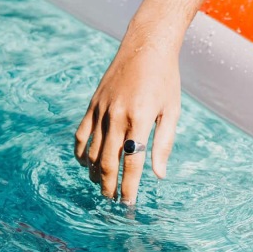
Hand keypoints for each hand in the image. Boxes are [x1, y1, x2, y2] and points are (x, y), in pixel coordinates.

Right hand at [74, 32, 180, 203]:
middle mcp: (117, 115)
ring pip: (91, 150)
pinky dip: (80, 152)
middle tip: (112, 201)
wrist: (146, 46)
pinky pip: (81, 134)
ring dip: (95, 173)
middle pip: (108, 161)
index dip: (129, 187)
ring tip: (101, 187)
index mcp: (141, 118)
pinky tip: (86, 164)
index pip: (132, 162)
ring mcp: (102, 109)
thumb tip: (158, 175)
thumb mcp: (172, 111)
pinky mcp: (93, 103)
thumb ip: (164, 144)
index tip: (128, 205)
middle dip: (109, 185)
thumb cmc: (165, 80)